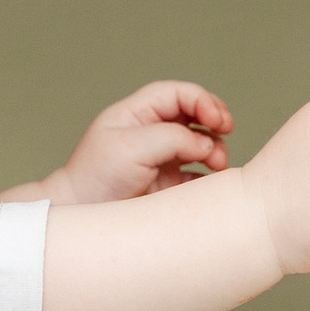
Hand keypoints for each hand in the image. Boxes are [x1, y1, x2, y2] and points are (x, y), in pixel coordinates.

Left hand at [17, 80, 233, 206]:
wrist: (82, 216)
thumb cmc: (96, 177)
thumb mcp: (131, 147)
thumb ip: (172, 138)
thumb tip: (206, 143)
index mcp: (137, 113)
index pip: (177, 94)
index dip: (202, 100)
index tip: (218, 119)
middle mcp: (151, 132)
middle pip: (193, 114)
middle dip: (214, 120)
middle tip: (227, 130)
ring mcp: (160, 158)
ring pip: (200, 143)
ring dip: (215, 148)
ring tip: (217, 164)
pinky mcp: (167, 184)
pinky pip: (198, 174)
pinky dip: (210, 176)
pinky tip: (213, 182)